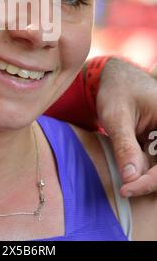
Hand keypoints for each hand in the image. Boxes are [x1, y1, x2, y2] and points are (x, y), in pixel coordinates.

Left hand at [97, 57, 156, 197]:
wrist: (114, 77)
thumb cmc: (116, 91)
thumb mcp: (116, 117)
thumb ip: (125, 146)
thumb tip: (130, 179)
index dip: (151, 181)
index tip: (127, 189)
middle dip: (149, 181)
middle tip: (126, 189)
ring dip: (147, 177)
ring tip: (126, 183)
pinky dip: (145, 170)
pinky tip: (130, 173)